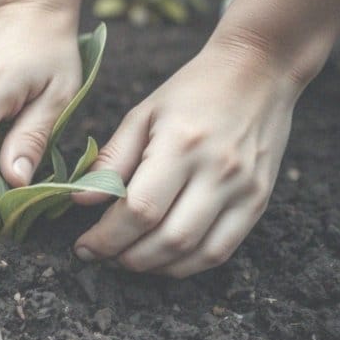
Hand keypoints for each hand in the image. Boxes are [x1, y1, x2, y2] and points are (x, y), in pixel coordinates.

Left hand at [72, 45, 304, 277]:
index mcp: (181, 145)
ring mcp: (244, 190)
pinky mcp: (259, 201)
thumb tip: (79, 199)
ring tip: (127, 259)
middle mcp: (218, 171)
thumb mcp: (142, 114)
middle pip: (167, 239)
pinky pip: (221, 251)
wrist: (258, 71)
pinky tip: (162, 260)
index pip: (140, 210)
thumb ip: (111, 160)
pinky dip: (187, 265)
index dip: (107, 237)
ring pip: (195, 253)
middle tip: (101, 255)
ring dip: (154, 267)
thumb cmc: (192, 91)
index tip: (84, 246)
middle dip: (126, 257)